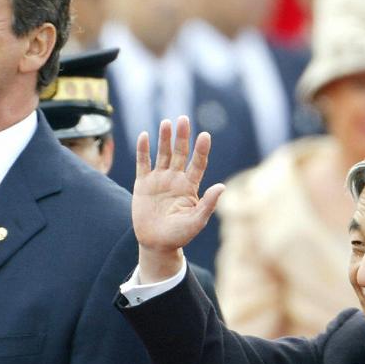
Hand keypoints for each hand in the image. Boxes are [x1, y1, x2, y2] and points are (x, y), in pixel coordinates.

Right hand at [133, 116, 222, 281]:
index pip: (198, 163)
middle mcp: (175, 179)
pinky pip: (143, 163)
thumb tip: (222, 186)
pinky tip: (144, 135)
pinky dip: (143, 150)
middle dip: (182, 137)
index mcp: (190, 186)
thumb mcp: (196, 221)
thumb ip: (208, 204)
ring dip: (164, 139)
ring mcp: (159, 180)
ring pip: (162, 154)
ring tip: (167, 123)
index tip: (205, 136)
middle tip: (184, 119)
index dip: (201, 150)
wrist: (156, 244)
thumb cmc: (179, 235)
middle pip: (180, 153)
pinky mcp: (143, 184)